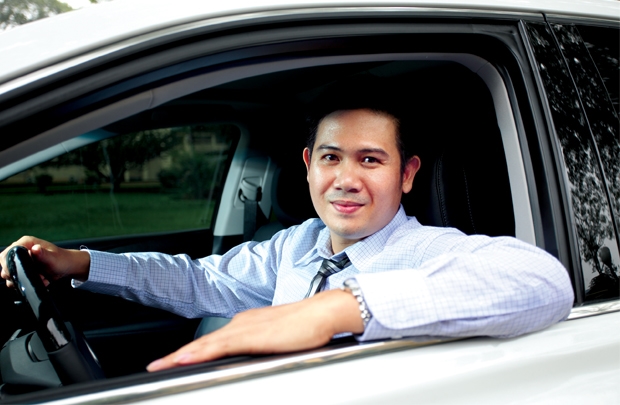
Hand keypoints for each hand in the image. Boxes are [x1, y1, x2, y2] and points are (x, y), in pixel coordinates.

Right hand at [0, 236, 89, 287]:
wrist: (68, 267)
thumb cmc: (62, 260)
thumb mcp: (53, 258)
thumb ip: (43, 255)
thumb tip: (35, 249)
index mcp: (26, 242)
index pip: (7, 253)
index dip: (8, 264)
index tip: (17, 272)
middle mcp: (21, 250)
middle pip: (6, 264)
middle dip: (17, 274)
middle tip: (32, 275)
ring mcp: (21, 260)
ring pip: (10, 273)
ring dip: (23, 279)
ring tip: (39, 277)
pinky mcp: (24, 268)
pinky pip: (18, 278)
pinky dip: (27, 282)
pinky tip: (40, 280)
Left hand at [147, 289, 363, 371]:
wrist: (323, 312)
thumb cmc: (308, 325)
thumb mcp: (278, 338)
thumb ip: (263, 346)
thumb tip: (256, 357)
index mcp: (246, 323)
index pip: (211, 342)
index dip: (190, 352)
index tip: (175, 361)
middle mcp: (240, 323)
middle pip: (202, 343)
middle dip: (177, 356)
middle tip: (156, 366)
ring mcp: (243, 328)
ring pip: (204, 345)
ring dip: (180, 356)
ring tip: (160, 366)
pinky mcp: (250, 336)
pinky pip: (218, 347)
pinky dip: (198, 354)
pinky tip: (184, 360)